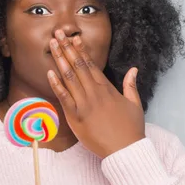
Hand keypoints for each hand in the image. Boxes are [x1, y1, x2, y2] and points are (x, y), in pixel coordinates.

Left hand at [47, 30, 145, 157]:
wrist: (126, 151)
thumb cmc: (131, 129)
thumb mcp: (135, 104)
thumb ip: (131, 85)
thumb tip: (134, 69)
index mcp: (107, 89)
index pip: (91, 64)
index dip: (81, 50)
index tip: (74, 38)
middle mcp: (94, 93)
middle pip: (78, 66)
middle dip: (67, 48)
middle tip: (57, 33)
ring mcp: (84, 104)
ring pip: (69, 77)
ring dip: (60, 59)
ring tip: (52, 45)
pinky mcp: (76, 117)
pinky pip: (64, 97)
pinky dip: (56, 84)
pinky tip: (49, 72)